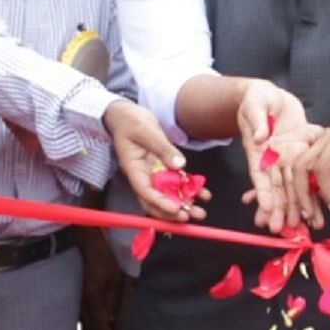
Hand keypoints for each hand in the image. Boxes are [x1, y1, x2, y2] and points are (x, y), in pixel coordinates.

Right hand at [78, 228, 125, 329]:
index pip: (101, 328)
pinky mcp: (73, 295)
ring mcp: (75, 299)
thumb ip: (113, 299)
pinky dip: (91, 321)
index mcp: (94, 299)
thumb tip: (113, 318)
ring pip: (86, 323)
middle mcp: (81, 303)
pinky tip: (99, 321)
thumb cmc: (99, 257)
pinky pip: (82, 314)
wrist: (80, 242)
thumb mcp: (114, 277)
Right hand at [105, 100, 203, 221]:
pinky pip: (176, 183)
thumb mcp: (146, 131)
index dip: (160, 203)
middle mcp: (143, 175)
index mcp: (133, 169)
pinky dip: (189, 190)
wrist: (126, 114)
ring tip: (200, 212)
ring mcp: (153, 173)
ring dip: (183, 204)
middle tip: (189, 216)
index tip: (175, 208)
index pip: (145, 191)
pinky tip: (203, 194)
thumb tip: (180, 165)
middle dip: (172, 211)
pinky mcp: (163, 167)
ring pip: (168, 195)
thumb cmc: (130, 121)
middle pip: (155, 200)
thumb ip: (162, 148)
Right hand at [235, 81, 315, 234]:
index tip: (268, 209)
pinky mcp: (303, 154)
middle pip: (278, 188)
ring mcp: (288, 159)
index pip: (260, 175)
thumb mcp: (255, 105)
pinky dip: (323, 187)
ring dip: (304, 204)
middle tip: (287, 229)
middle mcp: (273, 160)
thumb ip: (257, 120)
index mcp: (258, 152)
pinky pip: (315, 172)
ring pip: (298, 186)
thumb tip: (259, 137)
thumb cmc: (257, 99)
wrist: (270, 96)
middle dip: (283, 209)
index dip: (263, 193)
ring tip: (313, 223)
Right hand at [289, 92, 329, 218]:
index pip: (322, 168)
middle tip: (309, 215)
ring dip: (305, 191)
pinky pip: (316, 168)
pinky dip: (319, 186)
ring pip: (303, 167)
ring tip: (314, 214)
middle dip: (302, 193)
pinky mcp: (326, 148)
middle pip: (301, 166)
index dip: (326, 191)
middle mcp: (325, 139)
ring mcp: (323, 142)